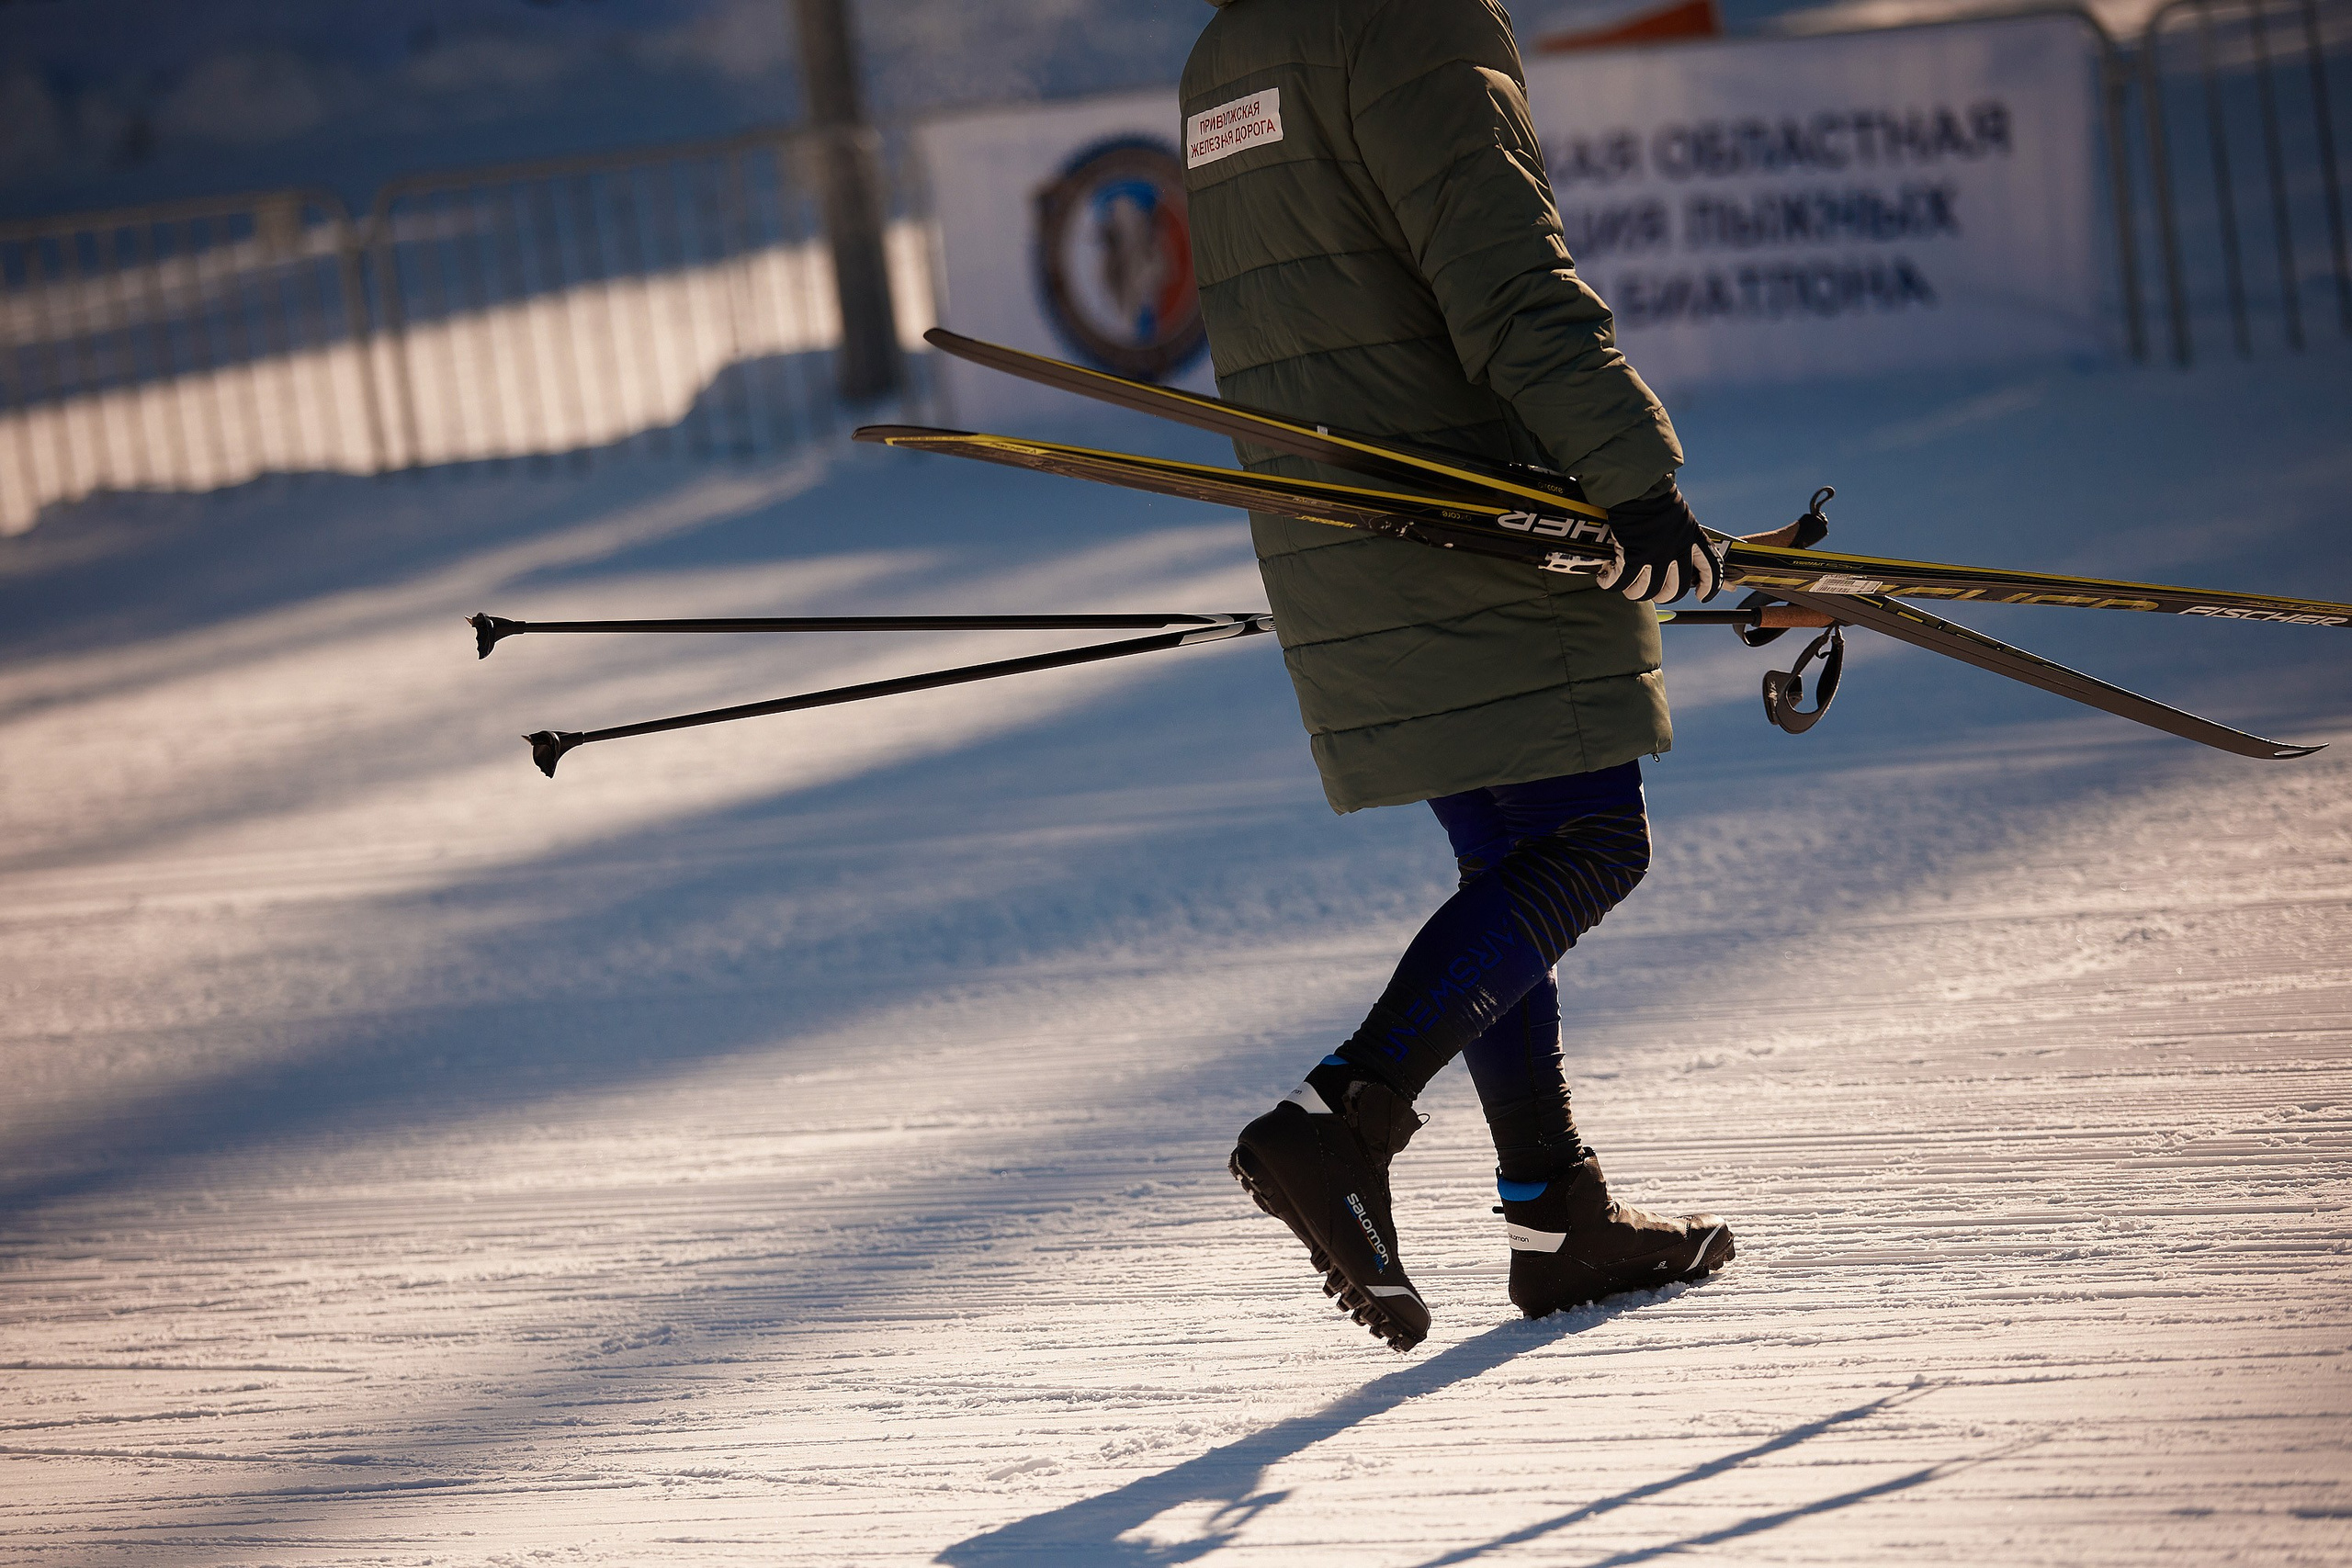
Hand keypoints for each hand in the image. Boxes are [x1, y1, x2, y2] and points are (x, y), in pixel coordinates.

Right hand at [1595, 481, 1722, 603]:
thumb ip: (1679, 534)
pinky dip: (1610, 583)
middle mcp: (1677, 550)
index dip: (1709, 587)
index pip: (1711, 568)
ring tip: (1624, 584)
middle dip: (1661, 595)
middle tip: (1650, 590)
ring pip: (1647, 592)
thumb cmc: (1652, 492)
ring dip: (1633, 591)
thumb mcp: (1678, 514)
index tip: (1702, 596)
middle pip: (1675, 590)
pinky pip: (1622, 582)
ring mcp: (1655, 555)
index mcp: (1692, 537)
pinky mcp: (1633, 555)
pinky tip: (1604, 578)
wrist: (1636, 482)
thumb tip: (1671, 551)